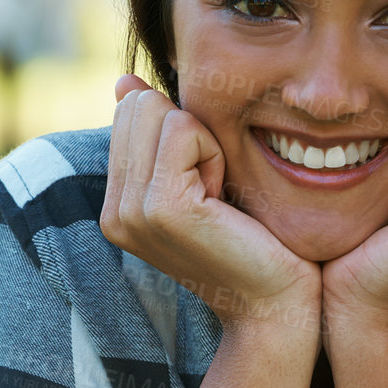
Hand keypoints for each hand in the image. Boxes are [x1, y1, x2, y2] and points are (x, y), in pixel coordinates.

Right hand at [101, 75, 321, 333]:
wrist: (275, 305)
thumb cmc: (252, 241)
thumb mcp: (199, 178)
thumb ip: (160, 134)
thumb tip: (124, 82)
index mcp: (115, 204)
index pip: (130, 111)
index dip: (182, 132)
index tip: (206, 184)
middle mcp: (112, 211)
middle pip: (140, 106)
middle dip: (190, 132)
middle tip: (215, 189)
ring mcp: (131, 212)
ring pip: (160, 113)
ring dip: (205, 145)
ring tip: (219, 198)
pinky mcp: (162, 208)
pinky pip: (185, 131)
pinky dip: (214, 154)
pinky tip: (223, 200)